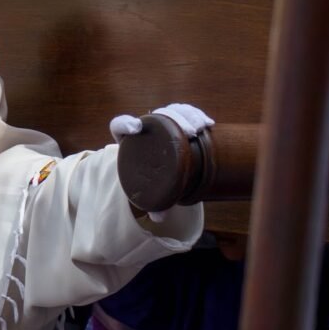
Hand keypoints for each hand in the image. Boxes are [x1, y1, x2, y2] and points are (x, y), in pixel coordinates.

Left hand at [110, 103, 213, 222]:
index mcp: (127, 141)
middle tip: (189, 132)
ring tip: (202, 127)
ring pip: (173, 110)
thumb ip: (151, 203)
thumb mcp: (145, 190)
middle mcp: (144, 129)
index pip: (119, 125)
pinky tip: (209, 124)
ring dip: (189, 115)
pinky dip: (196, 115)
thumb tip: (159, 218)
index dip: (125, 123)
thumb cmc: (146, 180)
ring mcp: (160, 123)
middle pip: (156, 115)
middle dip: (174, 118)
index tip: (134, 128)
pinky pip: (184, 112)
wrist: (152, 172)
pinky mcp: (174, 122)